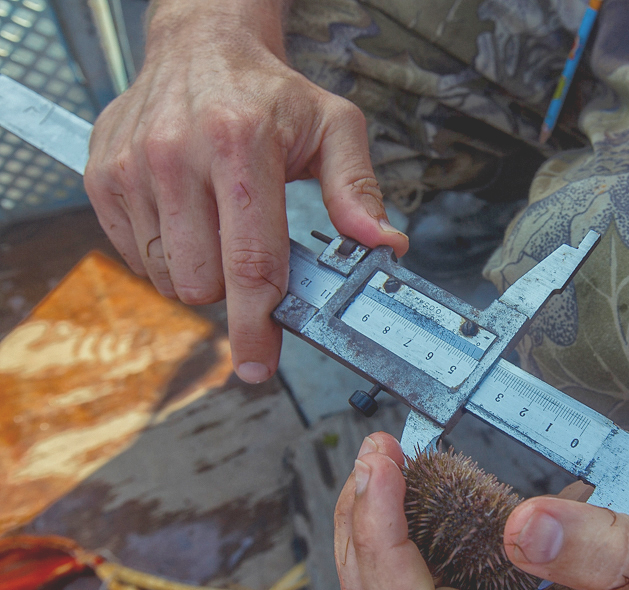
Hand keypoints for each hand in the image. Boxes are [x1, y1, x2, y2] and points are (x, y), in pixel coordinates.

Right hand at [83, 2, 407, 382]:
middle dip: (235, 288)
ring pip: (167, 277)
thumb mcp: (333, 127)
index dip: (256, 325)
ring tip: (220, 225)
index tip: (260, 364)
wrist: (200, 46)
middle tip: (252, 250)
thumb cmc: (271, 94)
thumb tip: (385, 245)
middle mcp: (178, 155)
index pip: (250, 261)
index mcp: (241, 145)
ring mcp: (132, 168)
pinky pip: (135, 258)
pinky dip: (167, 256)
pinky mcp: (102, 177)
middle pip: (204, 282)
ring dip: (200, 272)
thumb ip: (358, 189)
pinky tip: (187, 218)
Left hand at [334, 433, 628, 589]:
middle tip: (379, 452)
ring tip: (381, 458)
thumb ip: (607, 547)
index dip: (388, 550)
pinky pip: (401, 568)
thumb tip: (523, 531)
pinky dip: (383, 519)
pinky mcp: (473, 581)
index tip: (390, 472)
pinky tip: (398, 478)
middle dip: (363, 531)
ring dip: (363, 525)